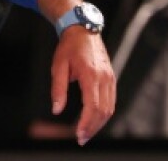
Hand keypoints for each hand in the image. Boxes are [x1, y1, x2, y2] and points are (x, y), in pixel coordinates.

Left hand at [51, 27, 115, 144]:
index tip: (79, 135)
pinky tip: (94, 119)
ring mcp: (110, 78)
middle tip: (81, 138)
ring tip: (86, 132)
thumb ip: (58, 89)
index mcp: (91, 75)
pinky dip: (103, 113)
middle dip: (93, 127)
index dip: (87, 123)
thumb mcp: (58, 66)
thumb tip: (56, 110)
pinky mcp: (111, 79)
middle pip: (104, 111)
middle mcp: (105, 78)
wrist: (82, 30)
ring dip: (99, 123)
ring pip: (110, 108)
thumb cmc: (68, 47)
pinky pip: (111, 101)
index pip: (93, 106)